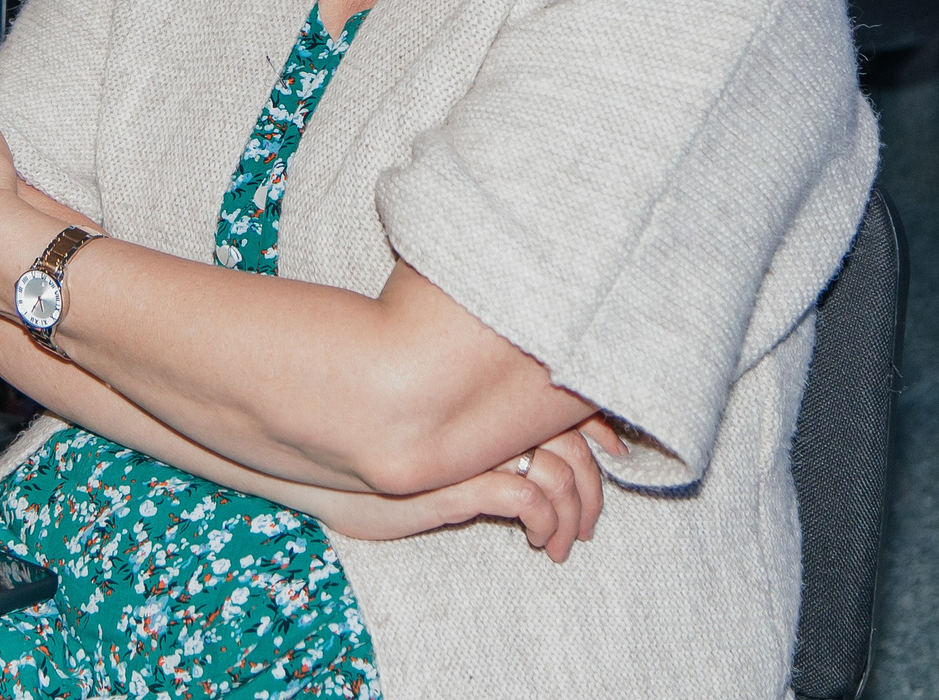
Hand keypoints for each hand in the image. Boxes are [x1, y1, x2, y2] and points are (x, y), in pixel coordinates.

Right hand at [313, 416, 629, 561]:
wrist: (321, 456)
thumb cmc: (377, 442)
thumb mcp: (438, 426)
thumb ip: (475, 411)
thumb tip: (520, 421)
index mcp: (488, 396)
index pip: (562, 404)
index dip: (597, 428)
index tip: (617, 453)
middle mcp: (486, 418)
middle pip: (569, 447)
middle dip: (592, 490)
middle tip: (590, 524)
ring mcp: (473, 450)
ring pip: (555, 478)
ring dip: (570, 516)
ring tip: (565, 543)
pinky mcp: (456, 484)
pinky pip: (522, 499)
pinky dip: (542, 520)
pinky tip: (538, 538)